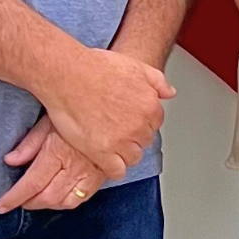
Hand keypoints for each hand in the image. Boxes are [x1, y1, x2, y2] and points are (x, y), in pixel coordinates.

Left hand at [0, 115, 105, 212]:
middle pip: (47, 197)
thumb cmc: (78, 111)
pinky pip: (83, 199)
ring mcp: (90, 174)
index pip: (31, 183)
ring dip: (47, 205)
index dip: (14, 198)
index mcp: (57, 152)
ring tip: (37, 199)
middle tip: (19, 201)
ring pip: (64, 202)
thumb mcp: (49, 120)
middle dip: (29, 203)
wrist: (113, 107)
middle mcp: (74, 167)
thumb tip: (10, 161)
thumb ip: (30, 143)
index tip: (1, 206)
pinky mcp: (102, 176)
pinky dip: (67, 203)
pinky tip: (59, 197)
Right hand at [37, 48, 173, 179]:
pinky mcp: (101, 153)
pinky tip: (105, 159)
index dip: (141, 121)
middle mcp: (139, 125)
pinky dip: (113, 168)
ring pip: (133, 157)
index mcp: (150, 106)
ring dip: (124, 153)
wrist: (68, 76)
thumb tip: (170, 93)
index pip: (154, 123)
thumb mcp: (136, 66)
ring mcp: (121, 141)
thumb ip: (157, 81)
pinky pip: (117, 171)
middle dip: (133, 136)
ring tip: (110, 144)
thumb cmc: (97, 68)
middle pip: (144, 140)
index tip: (129, 120)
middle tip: (116, 129)